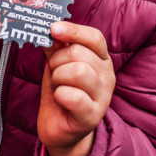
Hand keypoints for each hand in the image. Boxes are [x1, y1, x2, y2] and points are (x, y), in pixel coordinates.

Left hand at [37, 22, 115, 155]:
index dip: (73, 30)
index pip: (95, 37)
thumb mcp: (57, 64)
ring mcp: (102, 97)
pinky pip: (73, 96)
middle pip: (79, 53)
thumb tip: (48, 26)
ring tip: (57, 86)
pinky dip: (59, 94)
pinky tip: (60, 99)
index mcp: (101, 59)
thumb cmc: (61, 91)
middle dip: (57, 61)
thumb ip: (56, 46)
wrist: (60, 128)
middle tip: (53, 73)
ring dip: (58, 77)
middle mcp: (107, 76)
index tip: (53, 29)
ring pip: (77, 71)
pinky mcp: (92, 116)